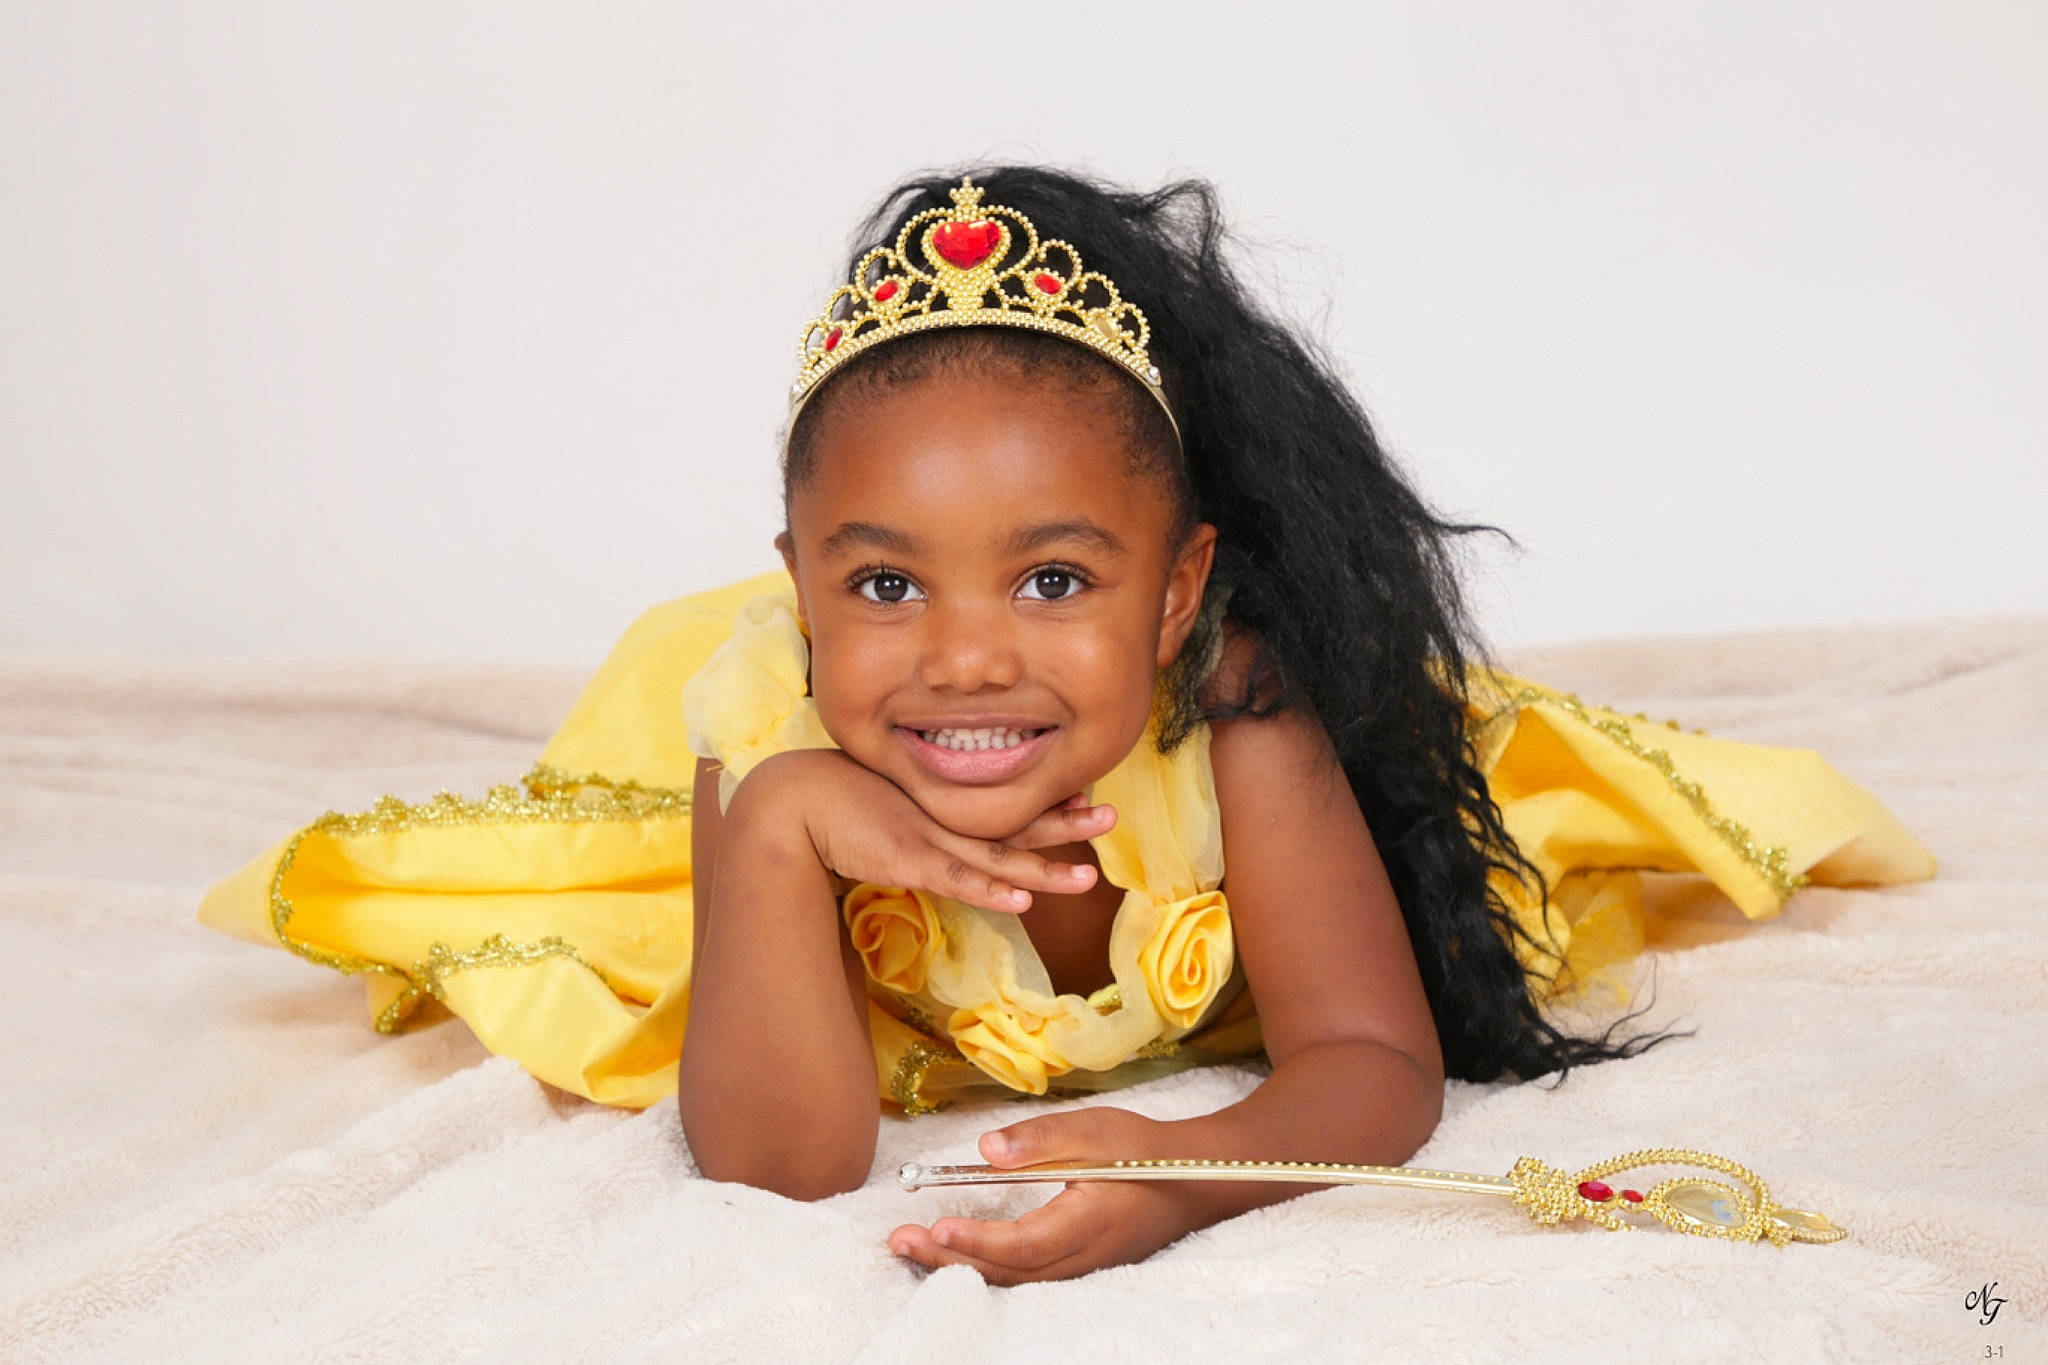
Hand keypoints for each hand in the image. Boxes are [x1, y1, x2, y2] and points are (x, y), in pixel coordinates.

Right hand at [730, 749, 1116, 915]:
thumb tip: (934, 824)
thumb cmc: (835, 800)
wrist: (793, 798)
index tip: (1086, 797)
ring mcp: (931, 838)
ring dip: (1046, 867)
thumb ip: (917, 813)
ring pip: (999, 856)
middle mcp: (947, 816)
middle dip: (1066, 821)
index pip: (1008, 803)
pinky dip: (990, 889)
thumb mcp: (889, 802)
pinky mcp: (908, 860)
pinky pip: (957, 879)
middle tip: (1112, 814)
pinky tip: (1022, 899)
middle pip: (1017, 822)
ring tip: (1089, 877)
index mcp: (945, 802)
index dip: (1048, 803)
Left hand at [886, 1106, 1197, 1284]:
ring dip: (962, 1265)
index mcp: (1091, 1221)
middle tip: (900, 1240)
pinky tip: (954, 1252)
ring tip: (913, 1246)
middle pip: (1011, 1271)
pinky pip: (1024, 1276)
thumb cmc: (1142, 1150)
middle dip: (951, 1258)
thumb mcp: (1096, 1129)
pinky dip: (985, 1267)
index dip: (980, 1239)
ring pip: (1014, 1280)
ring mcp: (1081, 1267)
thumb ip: (1041, 1140)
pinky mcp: (1076, 1265)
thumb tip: (985, 1148)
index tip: (936, 1224)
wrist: (1192, 1179)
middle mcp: (1084, 1256)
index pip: (1027, 1243)